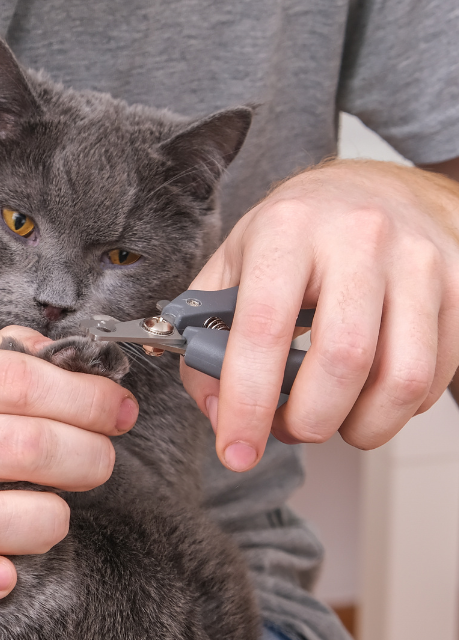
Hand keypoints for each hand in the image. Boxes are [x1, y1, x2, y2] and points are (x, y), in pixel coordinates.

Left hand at [181, 160, 458, 469]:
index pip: (265, 331)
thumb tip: (221, 414)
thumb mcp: (228, 267)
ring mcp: (418, 258)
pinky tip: (368, 393)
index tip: (236, 452)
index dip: (249, 405)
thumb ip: (203, 340)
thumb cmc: (291, 237)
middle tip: (288, 428)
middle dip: (308, 422)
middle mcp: (359, 237)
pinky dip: (398, 408)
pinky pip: (435, 375)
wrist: (371, 187)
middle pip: (343, 361)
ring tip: (331, 419)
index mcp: (287, 231)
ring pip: (402, 378)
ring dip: (360, 426)